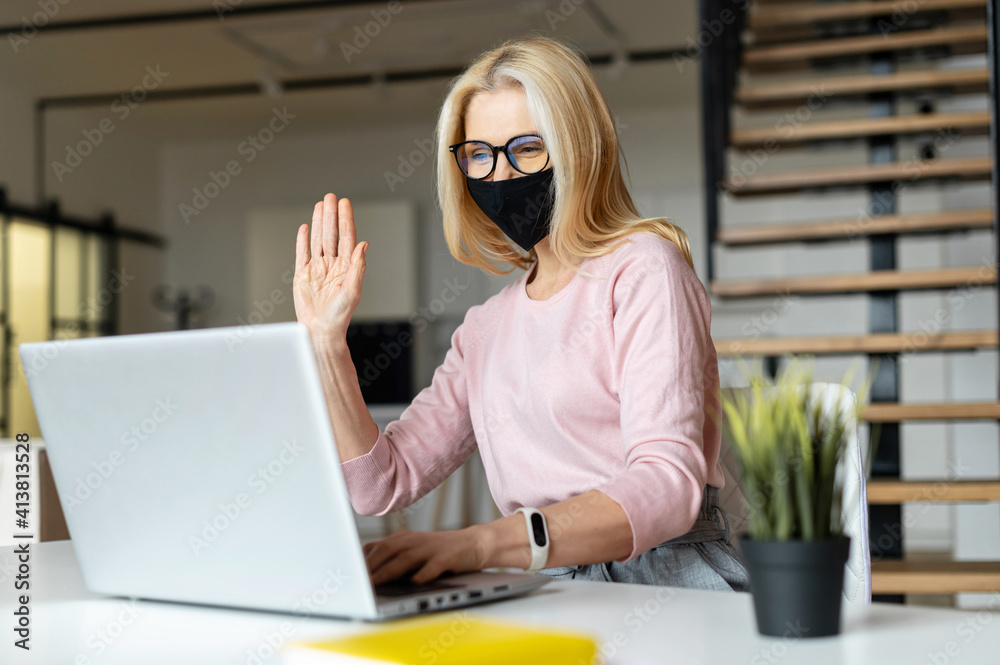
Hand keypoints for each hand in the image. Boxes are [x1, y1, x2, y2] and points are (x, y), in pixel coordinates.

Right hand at [293, 193, 367, 338]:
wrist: (320, 331)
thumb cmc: (339, 316)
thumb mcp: (353, 291)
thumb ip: (357, 267)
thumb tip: (364, 245)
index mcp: (346, 267)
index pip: (346, 238)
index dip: (345, 220)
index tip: (345, 204)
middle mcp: (332, 265)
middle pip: (331, 234)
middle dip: (331, 215)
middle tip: (331, 197)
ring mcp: (317, 268)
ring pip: (318, 239)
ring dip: (318, 222)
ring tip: (320, 205)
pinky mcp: (303, 274)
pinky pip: (302, 253)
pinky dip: (302, 240)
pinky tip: (304, 227)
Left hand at [364, 528, 489, 584]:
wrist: (474, 544)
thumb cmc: (439, 551)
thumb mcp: (413, 549)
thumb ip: (391, 554)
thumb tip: (365, 563)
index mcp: (404, 538)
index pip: (377, 546)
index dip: (362, 559)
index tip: (348, 573)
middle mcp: (415, 540)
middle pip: (388, 550)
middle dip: (371, 565)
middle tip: (356, 581)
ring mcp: (431, 547)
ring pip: (407, 558)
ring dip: (389, 570)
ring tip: (376, 582)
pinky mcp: (448, 556)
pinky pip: (434, 566)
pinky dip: (424, 574)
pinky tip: (416, 582)